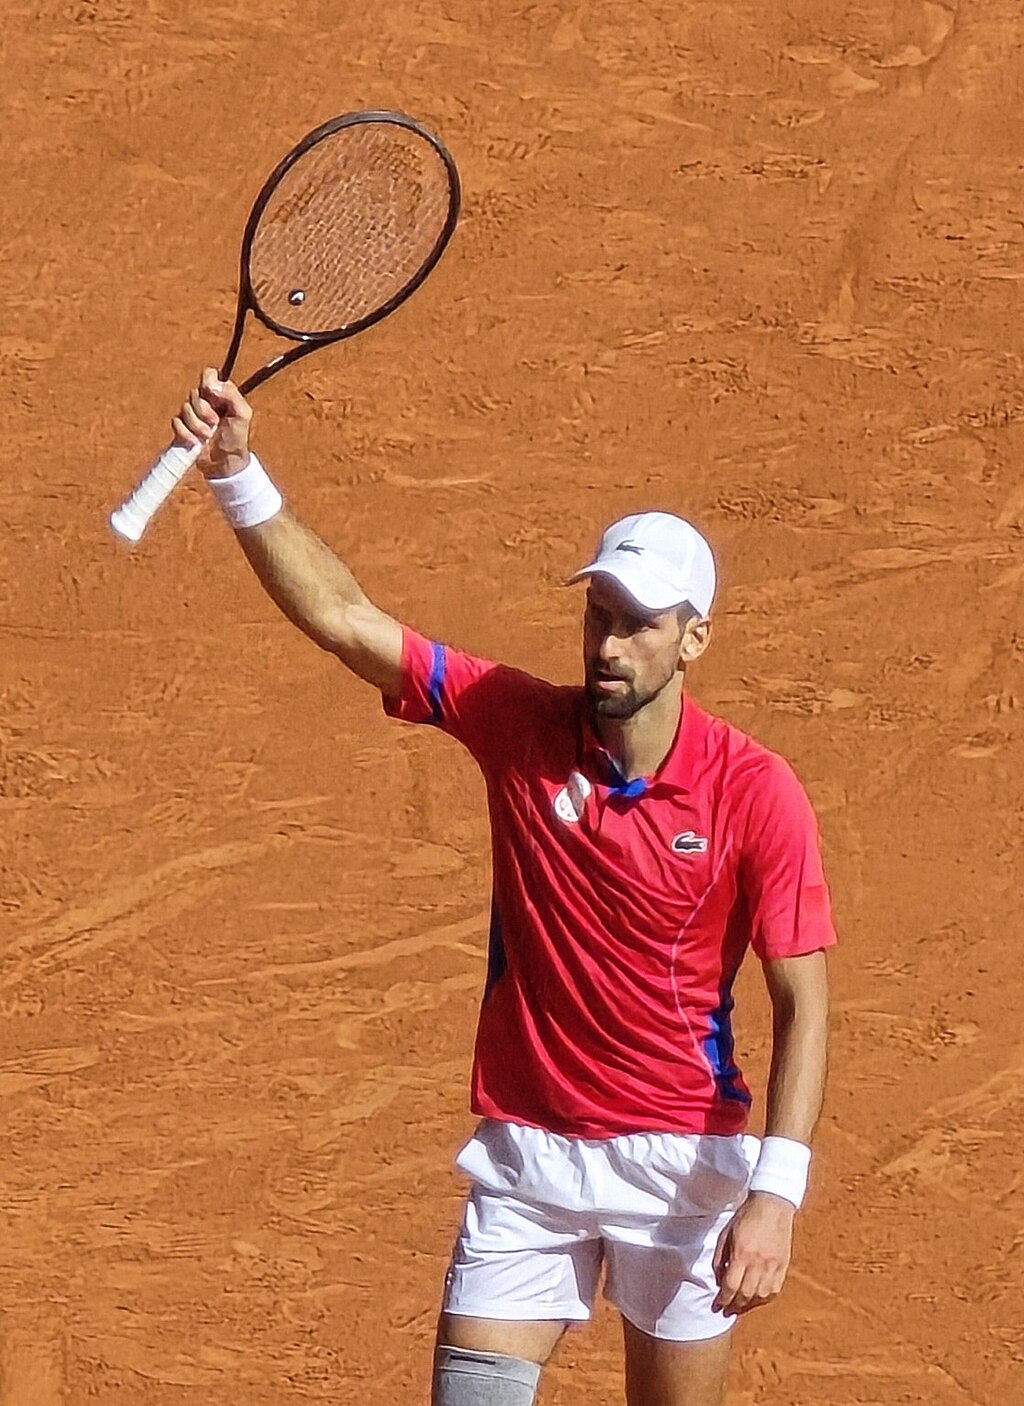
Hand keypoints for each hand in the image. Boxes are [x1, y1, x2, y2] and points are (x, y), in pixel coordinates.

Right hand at [171, 367, 252, 477]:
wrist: (225, 462)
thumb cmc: (236, 438)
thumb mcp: (242, 415)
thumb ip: (232, 395)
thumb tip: (212, 384)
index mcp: (220, 394)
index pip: (208, 375)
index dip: (207, 383)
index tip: (213, 396)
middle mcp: (204, 401)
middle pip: (194, 393)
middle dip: (204, 411)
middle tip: (215, 423)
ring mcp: (192, 414)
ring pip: (184, 408)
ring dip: (197, 425)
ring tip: (208, 436)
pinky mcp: (182, 427)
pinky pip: (176, 422)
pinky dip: (185, 433)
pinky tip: (195, 442)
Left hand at [711, 1191, 794, 1316]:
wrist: (772, 1204)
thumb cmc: (746, 1216)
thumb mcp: (726, 1234)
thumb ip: (720, 1258)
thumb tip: (719, 1280)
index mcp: (741, 1254)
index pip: (730, 1286)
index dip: (723, 1300)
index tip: (717, 1306)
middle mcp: (758, 1263)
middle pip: (745, 1294)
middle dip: (734, 1306)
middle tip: (727, 1311)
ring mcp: (773, 1265)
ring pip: (761, 1296)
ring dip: (749, 1305)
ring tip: (741, 1307)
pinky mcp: (784, 1265)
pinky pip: (775, 1290)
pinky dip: (765, 1299)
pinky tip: (757, 1299)